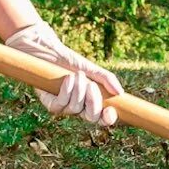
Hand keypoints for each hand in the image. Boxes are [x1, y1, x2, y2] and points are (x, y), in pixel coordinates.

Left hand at [6, 22, 122, 125]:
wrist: (47, 50)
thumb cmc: (69, 60)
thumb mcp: (91, 69)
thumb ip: (106, 79)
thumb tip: (120, 93)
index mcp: (90, 101)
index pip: (102, 117)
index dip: (107, 118)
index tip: (110, 110)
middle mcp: (78, 107)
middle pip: (91, 117)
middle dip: (93, 103)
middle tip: (91, 85)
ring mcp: (64, 106)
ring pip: (76, 109)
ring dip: (79, 91)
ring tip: (78, 75)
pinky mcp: (50, 103)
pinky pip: (61, 105)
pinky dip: (66, 92)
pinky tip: (68, 79)